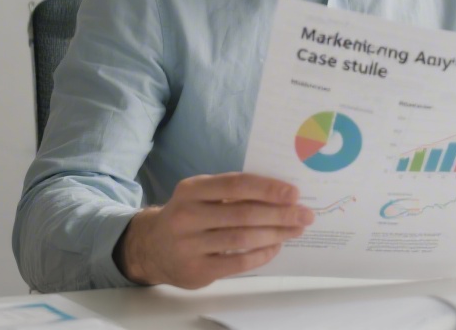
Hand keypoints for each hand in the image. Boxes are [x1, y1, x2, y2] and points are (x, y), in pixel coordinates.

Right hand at [113, 172, 314, 288]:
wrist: (151, 247)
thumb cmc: (189, 215)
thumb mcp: (200, 195)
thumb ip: (232, 191)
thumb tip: (281, 193)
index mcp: (192, 189)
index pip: (236, 185)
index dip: (268, 188)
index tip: (294, 193)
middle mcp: (187, 215)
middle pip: (244, 213)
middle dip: (280, 214)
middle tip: (304, 215)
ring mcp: (189, 245)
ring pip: (243, 238)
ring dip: (275, 234)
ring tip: (295, 230)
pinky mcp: (196, 270)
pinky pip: (237, 262)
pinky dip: (261, 254)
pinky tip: (275, 247)